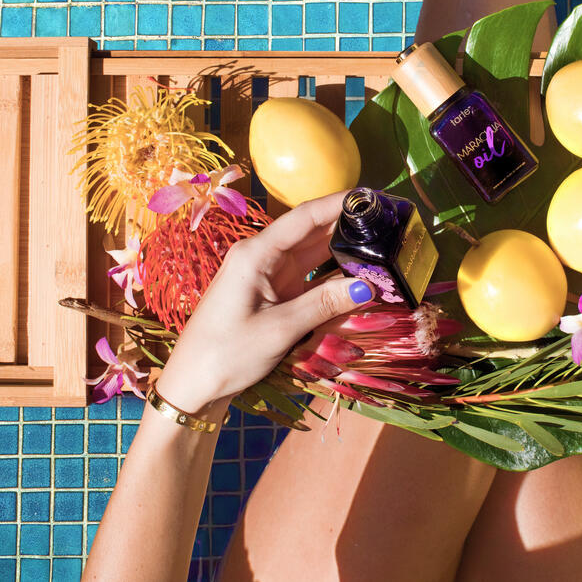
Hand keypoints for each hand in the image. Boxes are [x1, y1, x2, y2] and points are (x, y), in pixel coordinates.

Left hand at [154, 191, 373, 414]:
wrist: (192, 385)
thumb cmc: (226, 353)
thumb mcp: (280, 329)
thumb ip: (325, 304)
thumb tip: (369, 286)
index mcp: (256, 253)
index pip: (305, 217)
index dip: (340, 203)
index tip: (374, 196)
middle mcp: (263, 257)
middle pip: (313, 232)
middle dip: (349, 225)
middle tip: (388, 224)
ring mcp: (269, 276)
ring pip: (315, 255)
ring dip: (346, 252)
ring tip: (383, 247)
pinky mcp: (273, 295)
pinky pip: (311, 279)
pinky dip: (335, 278)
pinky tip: (361, 277)